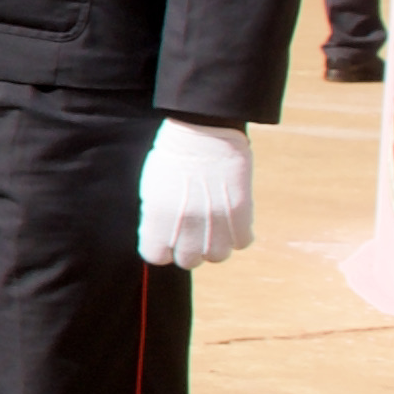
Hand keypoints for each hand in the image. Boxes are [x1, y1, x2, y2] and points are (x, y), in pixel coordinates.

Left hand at [135, 119, 256, 269]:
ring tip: (213, 227)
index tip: (167, 240)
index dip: (162, 249)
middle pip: (188, 261)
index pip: (156, 257)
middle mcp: (185, 226)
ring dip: (215, 245)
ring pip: (217, 256)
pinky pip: (242, 242)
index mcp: (157, 219)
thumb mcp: (151, 189)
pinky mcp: (240, 214)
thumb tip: (161, 239)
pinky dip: (238, 235)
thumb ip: (155, 219)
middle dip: (189, 249)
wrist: (203, 131)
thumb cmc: (172, 156)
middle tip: (192, 232)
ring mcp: (215, 222)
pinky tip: (231, 220)